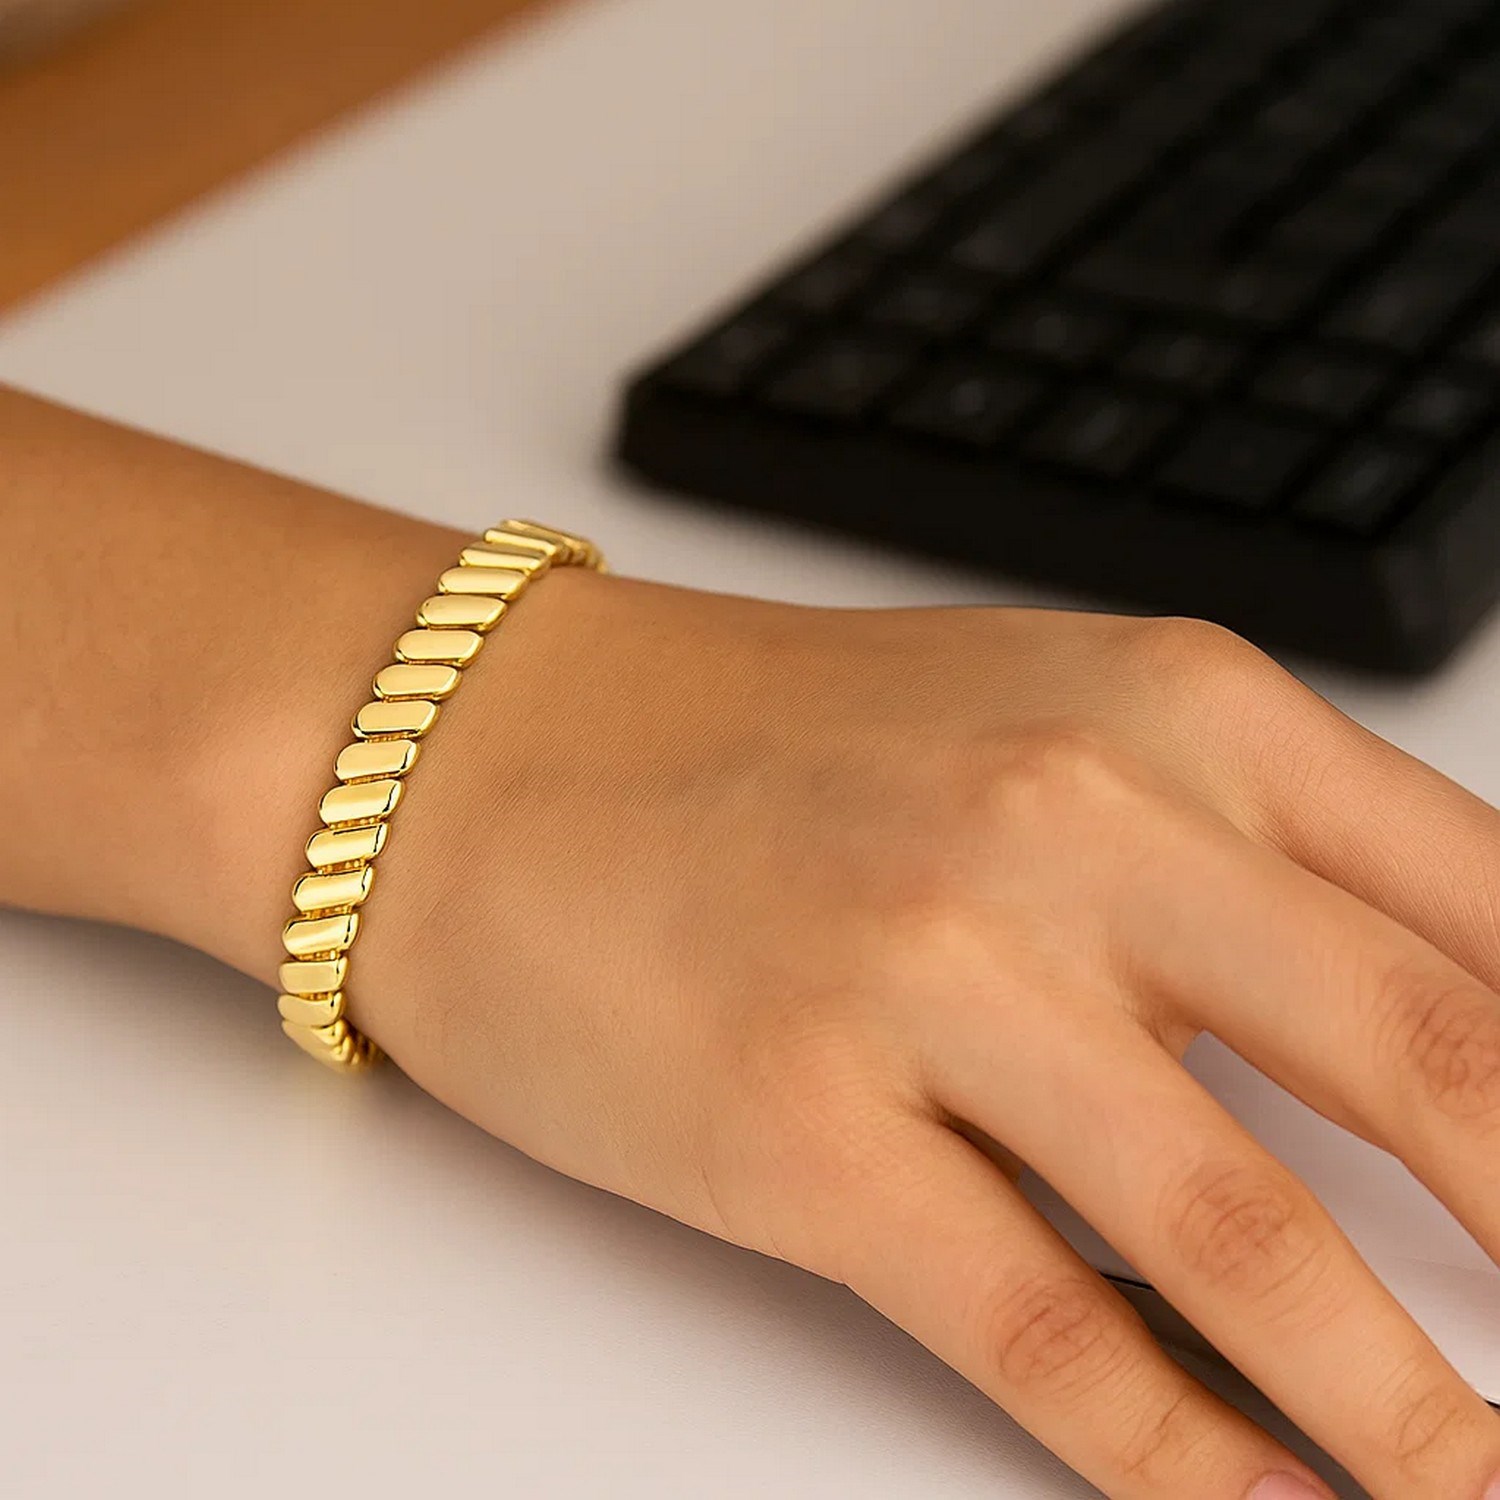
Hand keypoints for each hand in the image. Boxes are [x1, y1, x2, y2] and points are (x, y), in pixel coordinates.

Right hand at [337, 570, 1499, 1499]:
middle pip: (1437, 1069)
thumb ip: (1235, 866)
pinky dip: (1188, 1466)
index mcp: (1170, 710)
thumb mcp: (1042, 729)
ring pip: (1252, 1242)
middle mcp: (1074, 823)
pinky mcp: (805, 1125)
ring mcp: (934, 975)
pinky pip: (1048, 1332)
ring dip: (1419, 1425)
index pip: (1496, 917)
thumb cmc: (766, 747)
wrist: (497, 753)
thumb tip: (1439, 1048)